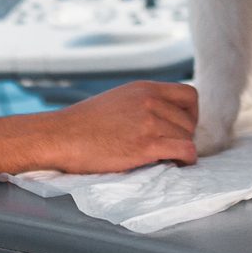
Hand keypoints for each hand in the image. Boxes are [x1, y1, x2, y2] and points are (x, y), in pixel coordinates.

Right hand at [41, 79, 196, 174]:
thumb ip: (142, 103)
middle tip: (169, 148)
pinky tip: (175, 164)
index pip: (189, 94)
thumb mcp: (118, 100)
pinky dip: (186, 160)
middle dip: (183, 136)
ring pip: (188, 136)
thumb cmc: (83, 124)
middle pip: (189, 120)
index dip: (190, 114)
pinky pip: (185, 150)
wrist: (60, 136)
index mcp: (144, 88)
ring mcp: (149, 122)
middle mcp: (150, 101)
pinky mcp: (146, 145)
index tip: (180, 127)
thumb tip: (161, 118)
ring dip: (181, 150)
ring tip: (167, 158)